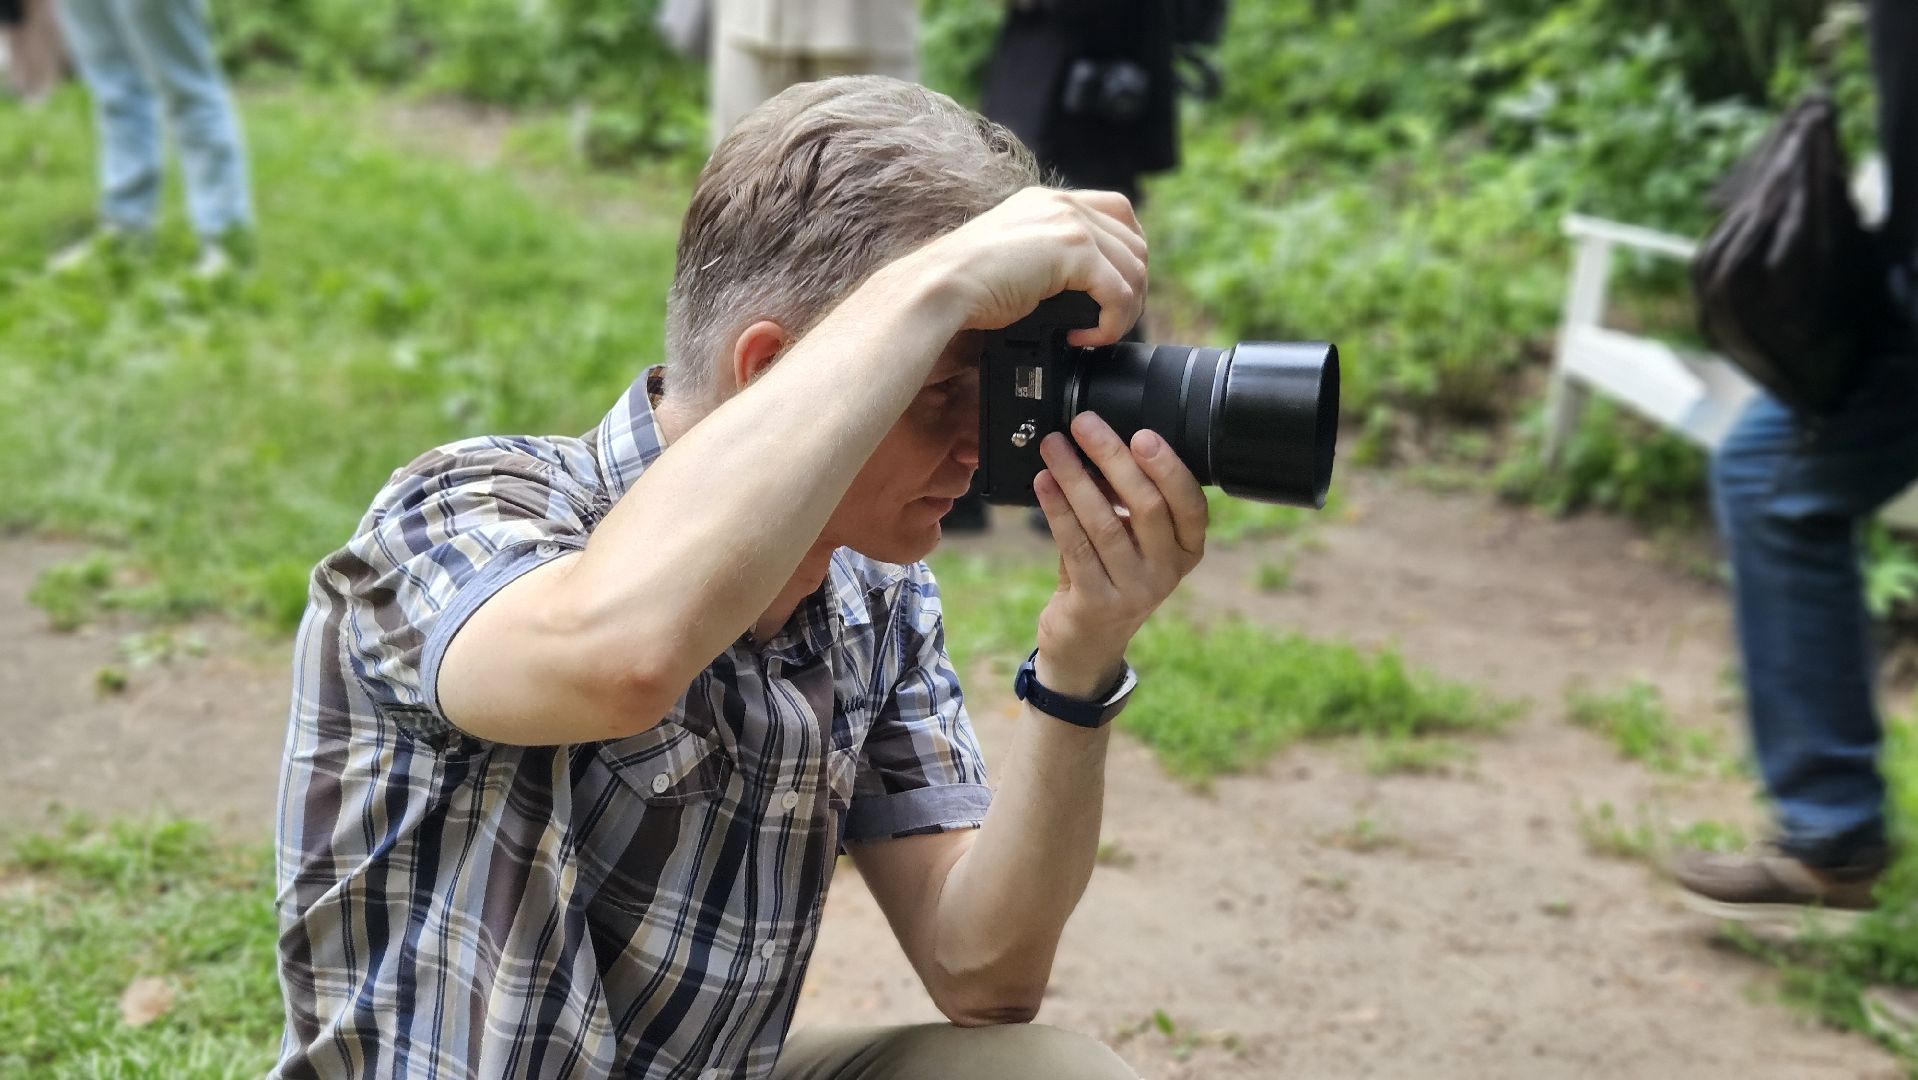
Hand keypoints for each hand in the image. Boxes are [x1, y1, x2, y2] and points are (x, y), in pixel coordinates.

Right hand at [903, 187, 1146, 347]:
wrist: (939, 289)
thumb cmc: (964, 286)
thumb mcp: (1013, 260)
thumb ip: (1045, 260)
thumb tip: (1077, 289)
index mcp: (1048, 202)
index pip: (1117, 213)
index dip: (1127, 254)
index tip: (1116, 290)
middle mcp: (1062, 204)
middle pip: (1134, 243)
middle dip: (1133, 288)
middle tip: (1110, 322)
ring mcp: (1070, 223)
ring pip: (1134, 269)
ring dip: (1126, 310)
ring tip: (1097, 334)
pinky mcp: (1074, 250)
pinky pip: (1119, 292)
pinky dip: (1113, 323)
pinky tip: (1084, 338)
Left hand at [1030, 413, 1207, 697]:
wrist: (1086, 643)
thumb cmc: (1110, 576)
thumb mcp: (1133, 543)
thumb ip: (1125, 502)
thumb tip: (1098, 443)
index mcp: (1186, 550)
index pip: (1190, 504)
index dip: (1168, 467)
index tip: (1142, 434)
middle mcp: (1167, 572)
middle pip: (1146, 505)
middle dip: (1112, 457)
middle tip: (1083, 424)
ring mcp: (1134, 591)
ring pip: (1105, 523)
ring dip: (1075, 477)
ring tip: (1053, 447)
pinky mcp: (1096, 603)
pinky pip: (1075, 546)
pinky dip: (1057, 509)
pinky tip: (1044, 483)